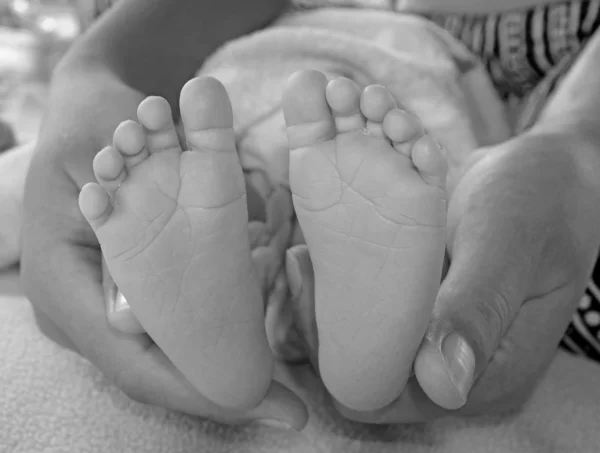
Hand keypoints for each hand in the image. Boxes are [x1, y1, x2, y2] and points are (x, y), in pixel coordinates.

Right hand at [19, 86, 306, 429]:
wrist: (92, 110)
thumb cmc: (92, 122)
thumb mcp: (100, 150)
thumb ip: (129, 205)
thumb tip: (183, 263)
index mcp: (63, 285)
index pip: (133, 362)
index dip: (198, 389)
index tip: (261, 404)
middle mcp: (80, 309)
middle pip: (154, 371)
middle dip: (219, 391)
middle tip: (284, 410)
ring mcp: (104, 304)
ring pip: (165, 356)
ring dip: (220, 371)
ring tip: (278, 394)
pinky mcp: (127, 290)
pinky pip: (171, 330)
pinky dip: (210, 343)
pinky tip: (254, 353)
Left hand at [301, 130, 599, 421]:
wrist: (548, 173)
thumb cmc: (540, 202)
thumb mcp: (508, 245)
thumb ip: (478, 311)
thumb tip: (444, 383)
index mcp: (487, 371)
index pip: (388, 397)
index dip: (341, 362)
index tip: (313, 301)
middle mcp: (457, 365)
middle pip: (367, 373)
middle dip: (324, 330)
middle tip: (302, 269)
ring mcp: (438, 335)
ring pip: (363, 344)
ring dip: (327, 308)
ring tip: (306, 258)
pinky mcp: (426, 308)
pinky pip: (373, 313)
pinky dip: (343, 289)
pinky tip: (325, 252)